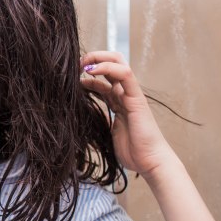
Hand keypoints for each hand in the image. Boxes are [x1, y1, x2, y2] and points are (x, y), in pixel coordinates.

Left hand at [80, 51, 176, 179]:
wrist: (150, 162)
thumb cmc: (131, 152)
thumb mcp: (107, 133)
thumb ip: (98, 122)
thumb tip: (79, 118)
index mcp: (118, 102)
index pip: (103, 80)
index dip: (86, 75)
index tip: (70, 77)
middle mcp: (125, 95)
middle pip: (111, 65)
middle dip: (93, 59)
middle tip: (75, 64)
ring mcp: (131, 95)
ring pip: (118, 64)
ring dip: (97, 59)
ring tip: (81, 64)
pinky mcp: (136, 98)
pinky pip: (125, 74)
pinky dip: (108, 67)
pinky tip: (91, 71)